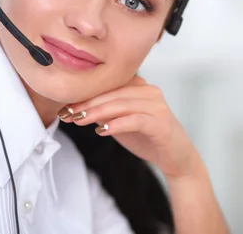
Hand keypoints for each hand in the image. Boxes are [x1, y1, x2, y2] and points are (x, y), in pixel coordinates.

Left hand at [58, 76, 201, 178]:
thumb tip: (76, 108)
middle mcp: (150, 91)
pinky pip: (135, 119)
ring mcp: (157, 106)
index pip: (109, 85)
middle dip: (88, 103)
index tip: (66, 105)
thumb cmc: (148, 138)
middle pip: (113, 93)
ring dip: (97, 112)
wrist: (176, 158)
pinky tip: (101, 131)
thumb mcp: (121, 122)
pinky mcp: (161, 123)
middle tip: (68, 113)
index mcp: (140, 87)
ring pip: (121, 104)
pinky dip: (116, 124)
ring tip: (79, 120)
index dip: (86, 94)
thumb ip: (105, 113)